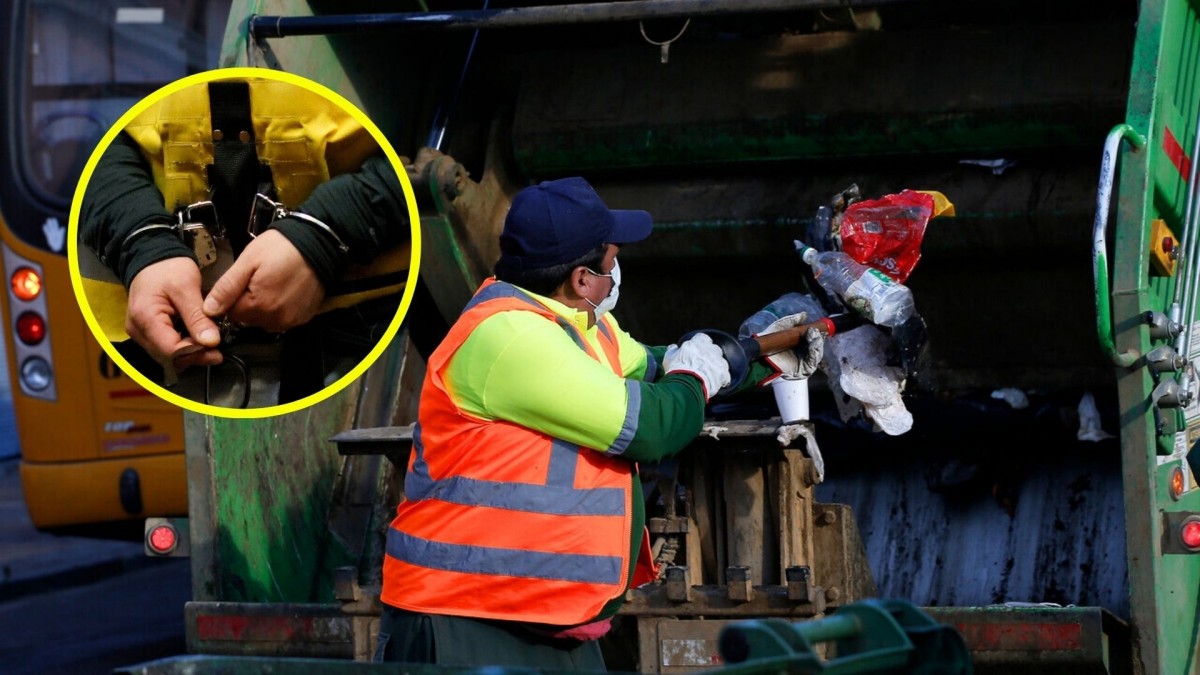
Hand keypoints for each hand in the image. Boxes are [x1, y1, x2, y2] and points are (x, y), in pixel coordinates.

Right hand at [126, 257, 222, 370]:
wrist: (152, 258)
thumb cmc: (168, 269)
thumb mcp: (186, 288)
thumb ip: (197, 317)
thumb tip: (212, 342)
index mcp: (145, 318)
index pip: (170, 350)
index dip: (194, 354)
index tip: (217, 351)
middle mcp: (138, 331)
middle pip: (168, 358)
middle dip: (194, 357)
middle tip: (217, 351)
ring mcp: (141, 333)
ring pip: (167, 357)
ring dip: (190, 354)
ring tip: (210, 345)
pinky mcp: (147, 333)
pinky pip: (166, 348)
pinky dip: (184, 348)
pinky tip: (198, 341)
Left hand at [202, 229, 324, 332]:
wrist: (318, 244)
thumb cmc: (280, 248)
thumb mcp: (248, 261)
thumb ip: (227, 288)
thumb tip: (208, 310)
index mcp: (257, 306)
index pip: (231, 314)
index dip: (232, 298)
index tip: (242, 281)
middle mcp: (275, 320)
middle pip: (249, 319)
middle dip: (249, 303)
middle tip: (260, 279)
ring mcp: (291, 321)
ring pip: (265, 320)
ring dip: (265, 307)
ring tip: (274, 284)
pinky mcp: (304, 318)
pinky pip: (283, 319)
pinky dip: (281, 308)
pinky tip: (286, 290)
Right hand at [663, 332, 730, 400]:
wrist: (686, 384)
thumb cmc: (676, 370)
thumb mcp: (669, 357)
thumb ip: (672, 350)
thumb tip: (673, 347)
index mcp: (697, 343)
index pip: (702, 338)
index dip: (700, 344)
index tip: (697, 350)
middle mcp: (710, 349)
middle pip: (714, 348)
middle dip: (710, 354)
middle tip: (703, 363)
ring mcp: (718, 361)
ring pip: (721, 361)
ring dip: (716, 366)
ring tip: (709, 375)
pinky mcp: (723, 373)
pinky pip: (726, 376)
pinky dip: (722, 379)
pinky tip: (716, 383)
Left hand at [759, 314, 823, 380]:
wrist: (761, 353)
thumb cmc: (770, 341)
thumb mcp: (782, 327)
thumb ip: (793, 320)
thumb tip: (804, 314)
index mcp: (800, 344)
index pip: (814, 339)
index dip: (818, 333)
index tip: (820, 327)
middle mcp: (803, 353)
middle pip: (817, 346)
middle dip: (818, 338)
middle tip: (814, 331)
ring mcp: (803, 362)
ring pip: (817, 354)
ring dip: (817, 344)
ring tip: (813, 336)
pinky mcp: (802, 371)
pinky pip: (812, 363)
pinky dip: (814, 354)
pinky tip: (813, 347)